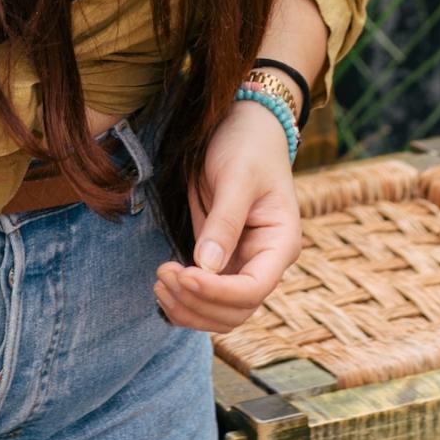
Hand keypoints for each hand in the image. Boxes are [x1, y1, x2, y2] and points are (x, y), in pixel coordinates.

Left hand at [152, 98, 301, 334]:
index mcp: (281, 244)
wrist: (242, 127)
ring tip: (159, 282)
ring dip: (188, 307)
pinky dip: (184, 299)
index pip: (253, 289)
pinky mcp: (221, 260)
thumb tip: (207, 267)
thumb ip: (224, 221)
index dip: (217, 292)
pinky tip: (163, 284)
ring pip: (220, 312)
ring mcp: (243, 264)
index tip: (183, 274)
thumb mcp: (236, 177)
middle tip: (162, 276)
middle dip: (198, 303)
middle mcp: (265, 262)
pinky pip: (206, 295)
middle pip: (236, 311)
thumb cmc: (246, 146)